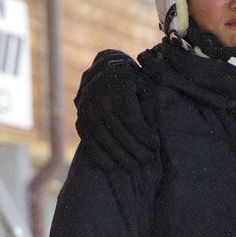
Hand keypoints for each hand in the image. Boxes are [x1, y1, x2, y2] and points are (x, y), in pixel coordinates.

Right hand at [74, 51, 158, 171]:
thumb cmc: (132, 80)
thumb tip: (155, 128)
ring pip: (104, 139)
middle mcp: (100, 101)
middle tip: (147, 159)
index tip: (156, 146)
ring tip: (133, 167)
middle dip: (135, 149)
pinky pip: (88, 140)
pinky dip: (99, 155)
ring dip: (119, 156)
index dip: (145, 136)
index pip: (133, 121)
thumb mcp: (144, 85)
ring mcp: (88, 110)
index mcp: (119, 92)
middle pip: (120, 133)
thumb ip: (150, 104)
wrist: (104, 69)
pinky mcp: (79, 119)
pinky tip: (111, 166)